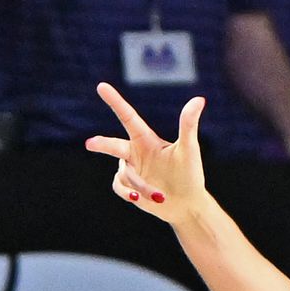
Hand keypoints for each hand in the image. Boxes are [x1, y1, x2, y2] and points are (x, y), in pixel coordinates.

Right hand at [84, 82, 208, 224]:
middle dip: (102, 144)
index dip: (115, 102)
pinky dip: (129, 193)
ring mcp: (130, 170)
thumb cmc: (190, 174)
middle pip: (113, 145)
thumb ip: (188, 124)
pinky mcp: (128, 187)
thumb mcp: (189, 149)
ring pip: (126, 174)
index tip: (101, 86)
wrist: (188, 204)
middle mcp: (135, 152)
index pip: (128, 117)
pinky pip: (120, 187)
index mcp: (146, 139)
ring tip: (161, 195)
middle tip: (90, 144)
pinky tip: (138, 198)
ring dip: (142, 186)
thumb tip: (199, 99)